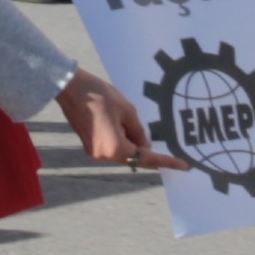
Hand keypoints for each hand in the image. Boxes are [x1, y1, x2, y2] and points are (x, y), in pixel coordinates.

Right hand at [58, 71, 189, 170]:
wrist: (70, 88)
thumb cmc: (100, 96)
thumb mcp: (128, 111)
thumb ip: (139, 132)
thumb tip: (144, 146)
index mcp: (115, 148)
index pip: (146, 158)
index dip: (166, 161)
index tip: (184, 166)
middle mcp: (104, 156)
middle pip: (133, 156)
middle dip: (144, 147)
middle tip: (154, 135)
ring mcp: (94, 152)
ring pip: (122, 151)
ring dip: (131, 140)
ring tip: (127, 117)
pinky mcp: (89, 146)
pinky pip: (112, 147)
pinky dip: (121, 139)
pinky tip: (119, 121)